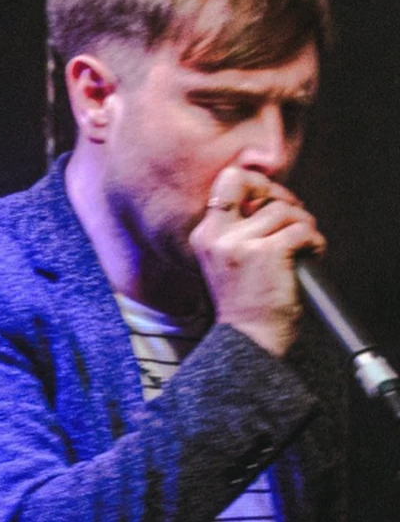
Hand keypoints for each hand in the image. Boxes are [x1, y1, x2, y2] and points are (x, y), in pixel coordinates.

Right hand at [189, 164, 324, 357]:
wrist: (248, 340)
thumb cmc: (245, 303)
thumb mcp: (226, 260)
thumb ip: (238, 228)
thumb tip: (272, 196)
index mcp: (205, 235)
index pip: (228, 180)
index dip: (257, 184)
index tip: (270, 202)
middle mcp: (217, 235)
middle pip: (259, 186)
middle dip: (285, 199)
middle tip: (293, 222)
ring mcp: (241, 243)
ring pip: (286, 210)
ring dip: (304, 226)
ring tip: (302, 248)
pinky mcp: (268, 253)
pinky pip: (303, 230)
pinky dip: (315, 243)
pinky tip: (310, 257)